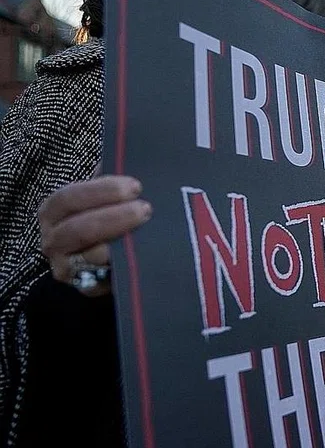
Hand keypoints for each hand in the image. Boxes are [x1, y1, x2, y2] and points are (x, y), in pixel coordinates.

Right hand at [38, 174, 151, 296]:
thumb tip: (128, 160)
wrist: (116, 253)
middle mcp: (53, 239)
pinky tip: (141, 257)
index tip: (135, 186)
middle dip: (113, 218)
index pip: (69, 198)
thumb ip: (113, 181)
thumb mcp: (108, 194)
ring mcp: (66, 266)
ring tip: (147, 232)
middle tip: (145, 209)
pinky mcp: (85, 287)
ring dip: (120, 244)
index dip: (101, 191)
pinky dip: (120, 269)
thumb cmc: (112, 213)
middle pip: (77, 230)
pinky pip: (101, 282)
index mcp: (55, 210)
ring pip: (90, 257)